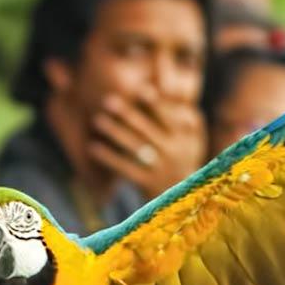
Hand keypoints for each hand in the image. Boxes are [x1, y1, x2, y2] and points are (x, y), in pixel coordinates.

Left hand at [86, 95, 205, 197]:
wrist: (186, 197)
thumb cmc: (183, 157)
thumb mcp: (191, 137)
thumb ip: (181, 115)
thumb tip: (164, 87)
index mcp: (187, 135)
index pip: (170, 116)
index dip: (156, 103)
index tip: (140, 90)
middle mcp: (177, 150)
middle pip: (148, 129)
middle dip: (128, 114)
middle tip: (108, 100)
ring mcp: (163, 168)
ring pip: (135, 147)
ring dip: (114, 132)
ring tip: (97, 120)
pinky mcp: (149, 183)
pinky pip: (126, 168)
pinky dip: (108, 157)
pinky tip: (93, 147)